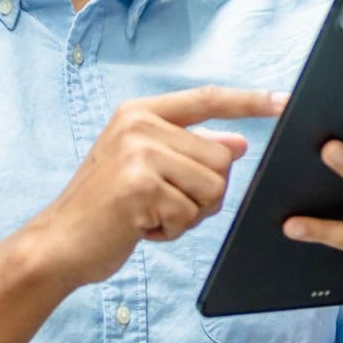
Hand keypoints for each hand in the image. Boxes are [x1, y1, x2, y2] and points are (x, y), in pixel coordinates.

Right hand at [28, 85, 286, 287]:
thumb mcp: (146, 170)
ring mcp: (138, 153)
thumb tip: (239, 143)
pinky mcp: (141, 186)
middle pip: (221, 157)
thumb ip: (188, 151)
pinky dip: (172, 231)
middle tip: (163, 205)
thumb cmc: (104, 209)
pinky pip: (191, 213)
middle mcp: (139, 125)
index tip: (285, 101)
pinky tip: (141, 228)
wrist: (57, 244)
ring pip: (212, 186)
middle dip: (204, 193)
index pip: (207, 98)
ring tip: (150, 215)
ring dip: (189, 214)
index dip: (249, 102)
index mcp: (140, 113)